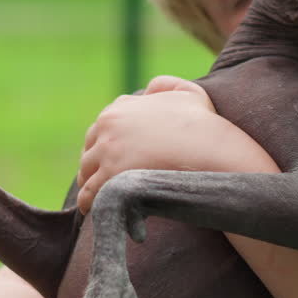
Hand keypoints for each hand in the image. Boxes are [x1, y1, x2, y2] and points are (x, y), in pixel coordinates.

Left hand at [78, 75, 272, 214]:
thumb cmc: (204, 124)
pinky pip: (90, 193)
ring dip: (91, 186)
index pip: (100, 129)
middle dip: (95, 166)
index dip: (105, 146)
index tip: (110, 161)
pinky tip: (95, 211)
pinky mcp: (110, 176)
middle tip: (103, 183)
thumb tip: (148, 90)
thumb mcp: (187, 92)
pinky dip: (90, 203)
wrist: (210, 150)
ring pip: (87, 172)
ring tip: (99, 202)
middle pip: (90, 150)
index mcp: (119, 108)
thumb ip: (164, 86)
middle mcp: (107, 125)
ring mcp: (107, 151)